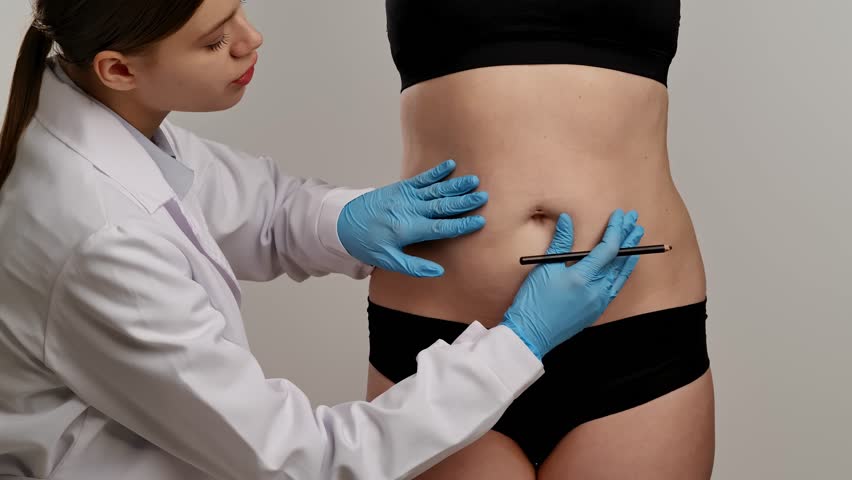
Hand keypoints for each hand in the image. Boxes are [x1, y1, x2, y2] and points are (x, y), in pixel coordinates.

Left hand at [337, 160, 487, 276]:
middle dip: (463, 201)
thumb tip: (438, 271)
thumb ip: (413, 267)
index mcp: (407, 229)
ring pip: (435, 190)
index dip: (461, 225)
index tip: (480, 221)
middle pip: (441, 205)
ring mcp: (405, 197)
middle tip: (483, 197)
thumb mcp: (387, 260)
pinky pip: (422, 179)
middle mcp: (409, 210)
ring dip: (455, 185)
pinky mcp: (400, 188)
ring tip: (474, 180)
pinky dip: (436, 172)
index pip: (440, 227)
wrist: (343, 222)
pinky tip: (450, 165)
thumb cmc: (366, 243)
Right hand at [501, 209, 644, 359]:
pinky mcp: (596, 311)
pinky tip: (623, 266)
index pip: (607, 249)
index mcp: (583, 278)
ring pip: (621, 275)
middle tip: (634, 220)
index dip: (615, 230)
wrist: (531, 334)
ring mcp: (599, 302)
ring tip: (637, 240)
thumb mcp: (544, 268)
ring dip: (630, 254)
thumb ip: (560, 243)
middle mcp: (596, 291)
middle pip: (619, 260)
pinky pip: (615, 287)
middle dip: (628, 238)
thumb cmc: (534, 301)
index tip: (619, 216)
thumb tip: (567, 220)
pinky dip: (622, 273)